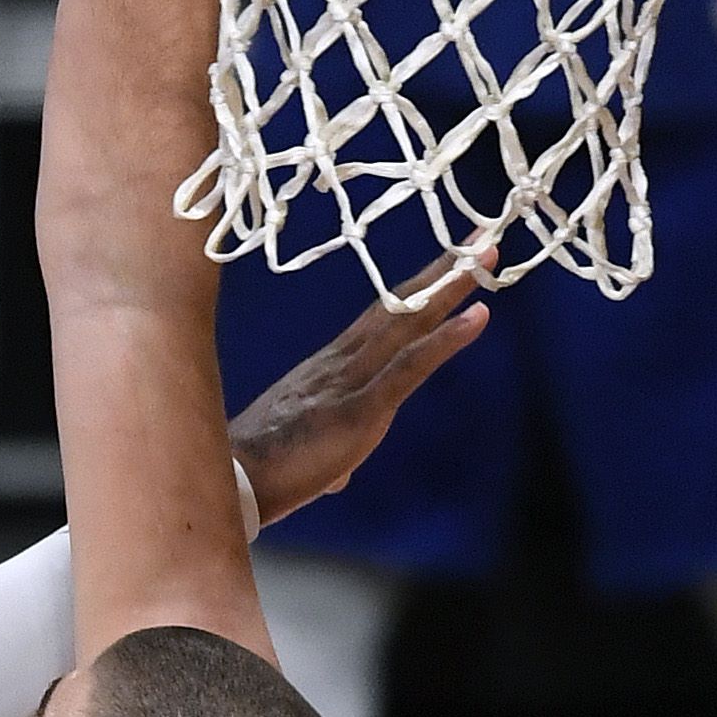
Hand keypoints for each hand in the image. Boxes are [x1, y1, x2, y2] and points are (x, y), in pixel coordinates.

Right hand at [230, 257, 493, 523]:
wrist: (230, 480)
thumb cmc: (257, 471)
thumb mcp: (304, 455)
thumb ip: (328, 456)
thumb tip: (337, 476)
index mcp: (328, 369)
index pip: (380, 319)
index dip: (416, 289)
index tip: (450, 260)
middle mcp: (341, 361)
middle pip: (399, 305)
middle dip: (442, 270)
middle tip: (482, 235)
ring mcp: (350, 380)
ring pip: (408, 322)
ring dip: (450, 287)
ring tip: (486, 254)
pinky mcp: (359, 408)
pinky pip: (410, 367)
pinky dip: (446, 340)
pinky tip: (478, 316)